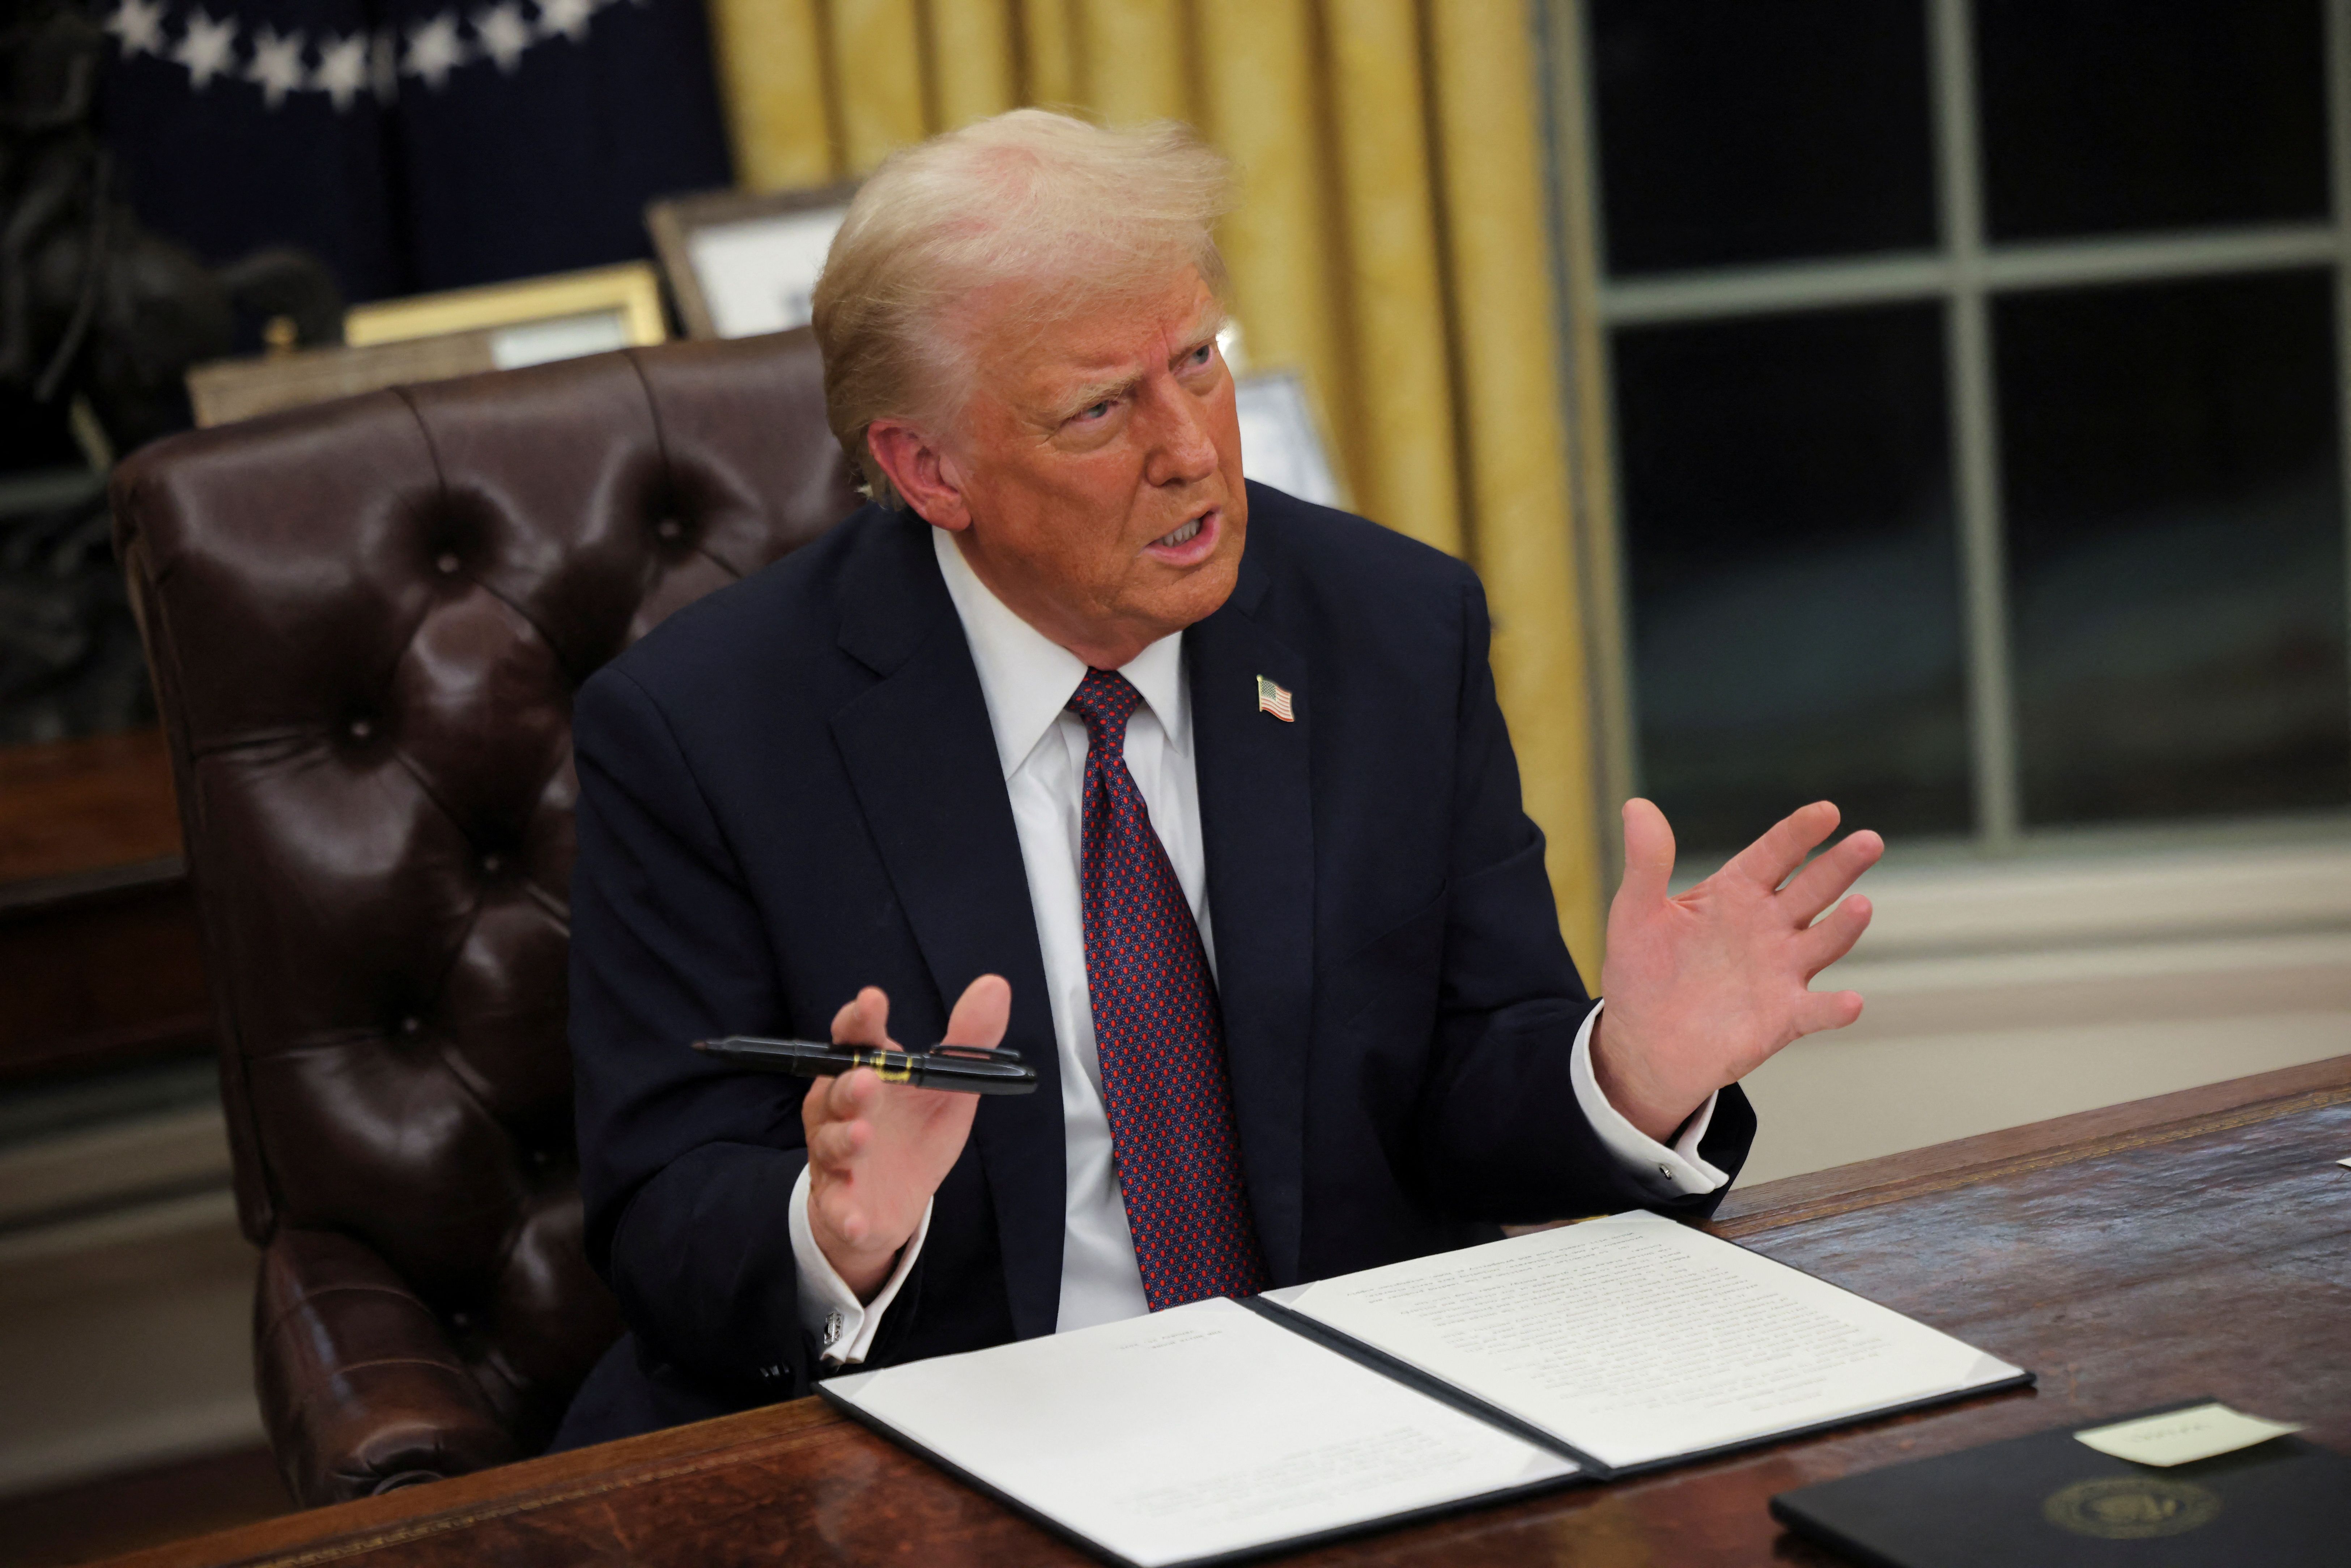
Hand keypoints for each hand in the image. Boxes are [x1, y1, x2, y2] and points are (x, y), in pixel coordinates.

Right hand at [802, 975, 1009, 1300]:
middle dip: (851, 1085)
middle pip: (836, 1091)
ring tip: (864, 1136)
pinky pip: (838, 1209)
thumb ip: (967, 1041)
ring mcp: (836, 1157)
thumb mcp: (947, 1089)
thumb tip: (995, 984)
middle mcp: (839, 1111)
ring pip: (832, 1145)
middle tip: (870, 1078)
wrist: (888, 1204)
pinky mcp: (841, 1203)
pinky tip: (857, 1222)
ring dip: (845, 1140)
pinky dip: (847, 1216)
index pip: (854, 1038)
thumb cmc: (912, 1133)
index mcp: (864, 1073)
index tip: (872, 1000)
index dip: (860, 1020)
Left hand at [1592, 799, 1881, 1142]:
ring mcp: (1781, 970)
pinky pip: (1816, 1010)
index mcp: (1737, 892)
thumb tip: (1636, 805)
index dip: (1799, 832)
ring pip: (1824, 941)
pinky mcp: (1783, 1017)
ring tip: (1860, 905)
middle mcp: (1769, 925)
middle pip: (1813, 888)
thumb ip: (1646, 862)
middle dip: (1840, 865)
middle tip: (1868, 841)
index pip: (1775, 853)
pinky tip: (1850, 1002)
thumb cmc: (1641, 972)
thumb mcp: (1635, 913)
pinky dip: (1834, 1008)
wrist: (1642, 1042)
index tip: (1826, 812)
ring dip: (1844, 926)